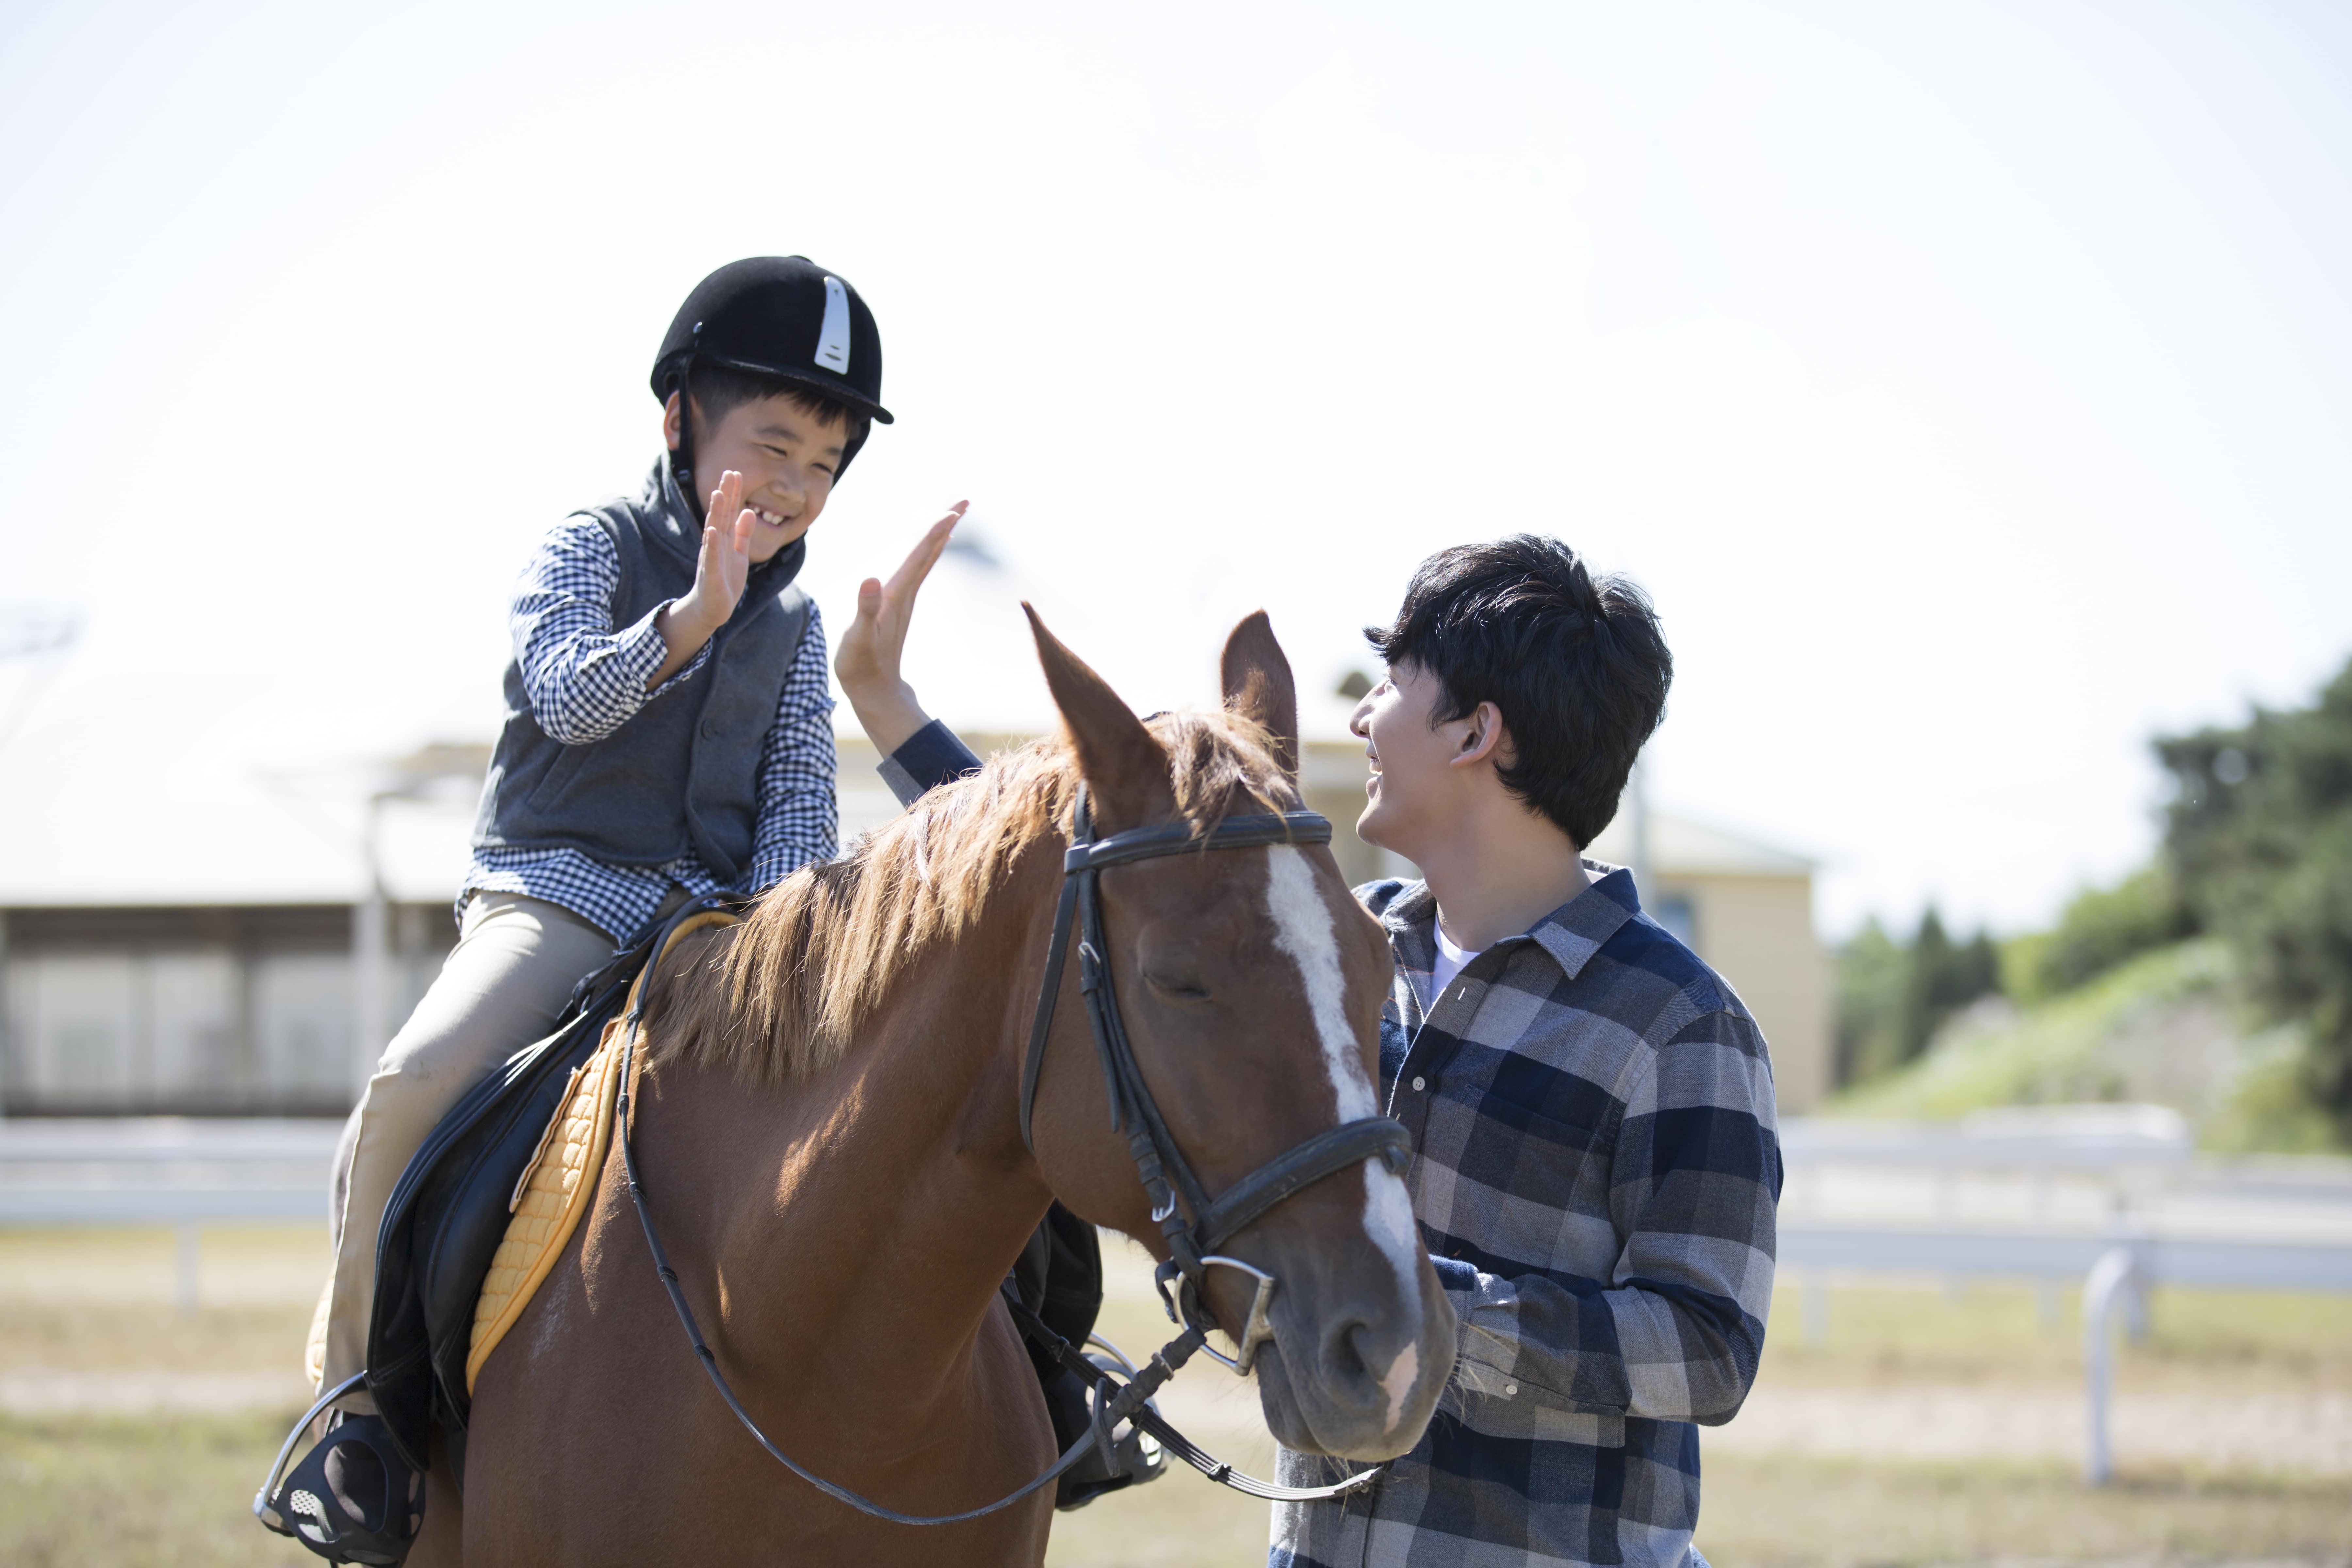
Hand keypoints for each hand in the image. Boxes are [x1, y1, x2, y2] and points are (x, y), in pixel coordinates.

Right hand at [649, 471, 755, 687]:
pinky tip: (712, 530)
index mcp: (725, 538)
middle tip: (729, 472)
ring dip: (716, 513)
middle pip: (721, 515)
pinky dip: (711, 543)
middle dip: (726, 495)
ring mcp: (712, 557)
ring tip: (719, 493)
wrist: (713, 608)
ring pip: (714, 531)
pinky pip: (711, 556)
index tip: (736, 473)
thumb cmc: (726, 580)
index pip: (729, 511)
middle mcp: (716, 544)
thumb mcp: (739, 553)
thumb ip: (743, 533)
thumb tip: (749, 511)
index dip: (733, 493)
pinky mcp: (711, 574)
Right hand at [835, 502, 965, 752]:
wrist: (874, 690)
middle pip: (930, 552)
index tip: (954, 510)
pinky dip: (927, 554)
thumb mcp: (859, 638)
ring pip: (926, 560)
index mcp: (898, 595)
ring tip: (951, 516)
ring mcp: (905, 600)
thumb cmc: (861, 665)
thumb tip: (871, 581)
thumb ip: (866, 611)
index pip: (921, 556)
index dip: (936, 531)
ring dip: (939, 536)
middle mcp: (907, 594)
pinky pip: (918, 571)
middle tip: (964, 502)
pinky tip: (931, 549)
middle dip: (946, 525)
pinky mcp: (899, 606)